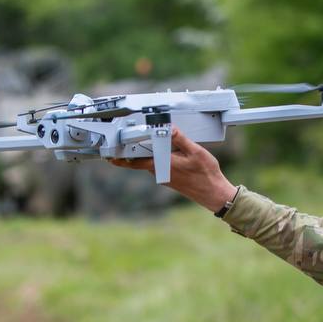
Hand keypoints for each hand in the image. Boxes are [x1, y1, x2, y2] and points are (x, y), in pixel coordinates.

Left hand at [108, 127, 236, 212]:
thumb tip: (167, 128)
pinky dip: (161, 157)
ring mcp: (164, 177)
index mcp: (161, 165)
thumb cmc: (205, 174)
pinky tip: (171, 151)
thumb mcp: (194, 151)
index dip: (120, 159)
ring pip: (152, 161)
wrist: (214, 194)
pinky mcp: (171, 179)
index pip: (134, 161)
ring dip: (151, 152)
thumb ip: (179, 139)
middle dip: (136, 148)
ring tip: (156, 138)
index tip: (108, 156)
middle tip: (128, 137)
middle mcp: (159, 172)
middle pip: (142, 158)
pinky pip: (160, 165)